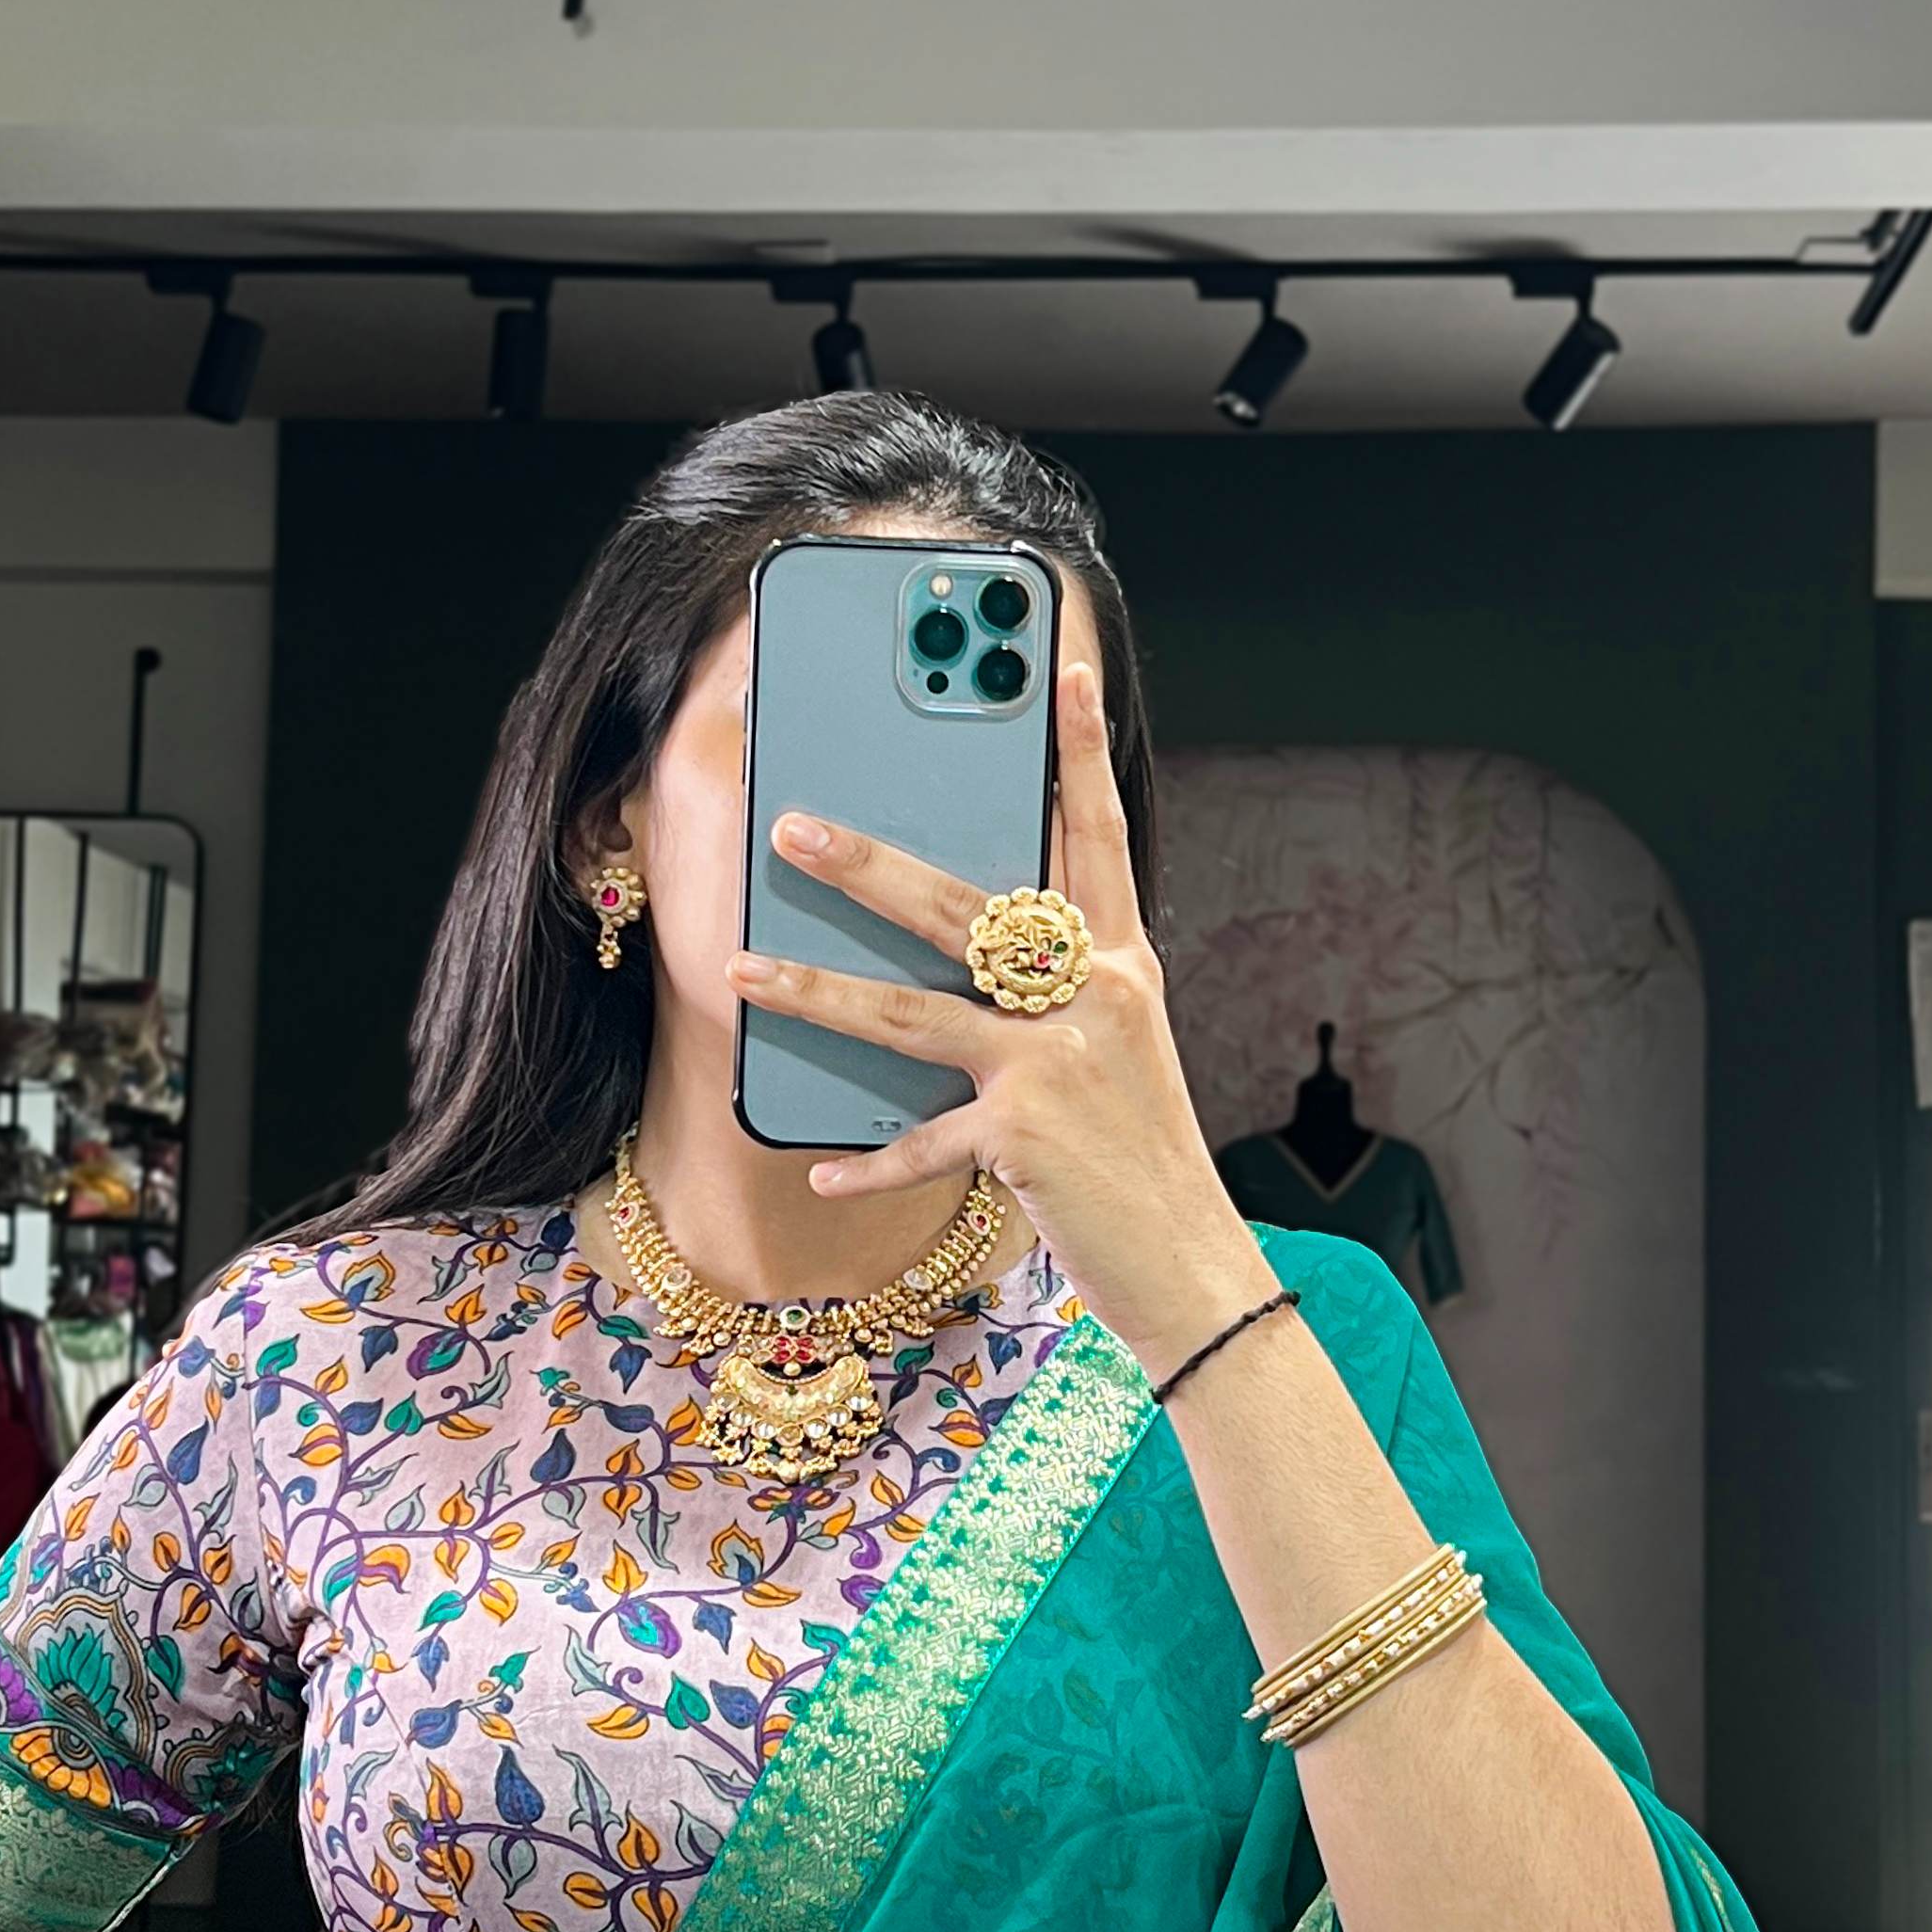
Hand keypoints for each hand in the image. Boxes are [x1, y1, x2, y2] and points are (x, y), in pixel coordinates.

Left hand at [728, 660, 1270, 1378]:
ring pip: (910, 1011)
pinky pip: (920, 1142)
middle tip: (795, 826)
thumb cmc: (1142, 1156)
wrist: (1191, 1261)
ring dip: (816, 990)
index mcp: (1121, 965)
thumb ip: (1059, 990)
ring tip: (740, 970)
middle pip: (964, 907)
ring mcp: (1055, 1063)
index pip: (1096, 836)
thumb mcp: (1119, 1052)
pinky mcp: (1023, 1134)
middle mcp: (1092, 997)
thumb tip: (973, 947)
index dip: (1081, 751)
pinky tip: (819, 1168)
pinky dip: (868, 1161)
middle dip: (869, 864)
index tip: (1060, 670)